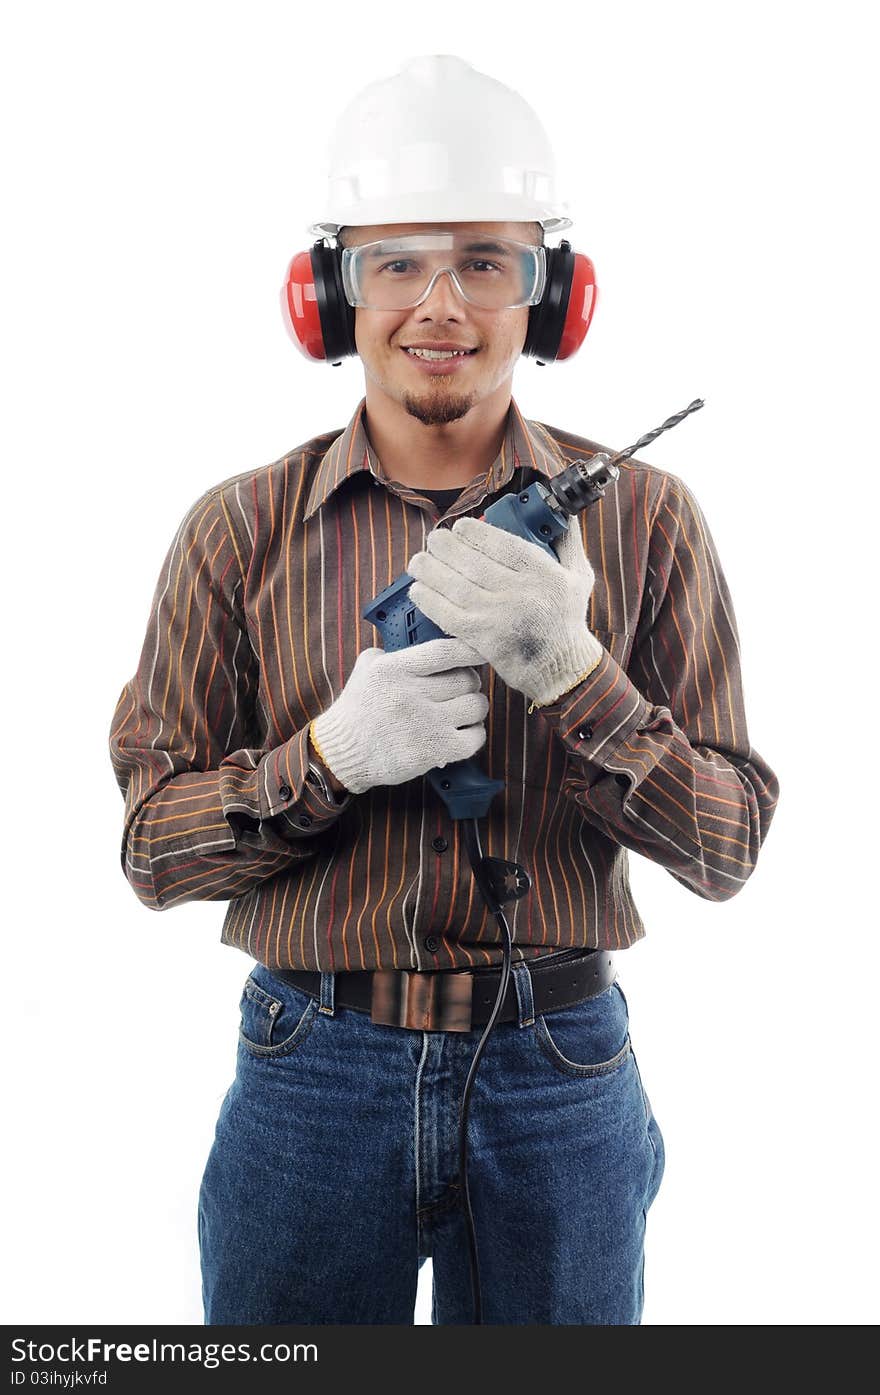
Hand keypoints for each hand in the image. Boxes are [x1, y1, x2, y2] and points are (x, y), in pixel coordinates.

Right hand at [310, 636, 489, 793]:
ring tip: (464, 709)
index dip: (470, 650)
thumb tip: (426, 645)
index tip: (481, 651)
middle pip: (467, 680)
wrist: (342, 752)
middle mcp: (411, 694)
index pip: (445, 651)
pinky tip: (463, 732)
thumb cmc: (358, 709)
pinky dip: (475, 733)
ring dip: (475, 707)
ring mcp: (426, 724)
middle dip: (470, 682)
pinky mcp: (434, 751)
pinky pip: (475, 737)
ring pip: (476, 707)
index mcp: (395, 669)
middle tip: (462, 688)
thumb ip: (394, 652)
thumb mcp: (366, 668)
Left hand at [407, 515, 603, 706]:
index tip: (459, 527)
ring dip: (431, 572)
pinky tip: (418, 590)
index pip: (504, 545)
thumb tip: (559, 509)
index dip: (475, 533)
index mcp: (544, 574)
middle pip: (474, 564)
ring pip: (457, 587)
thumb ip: (568, 541)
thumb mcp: (578, 576)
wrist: (561, 668)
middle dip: (445, 548)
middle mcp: (522, 594)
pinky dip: (430, 602)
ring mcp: (501, 618)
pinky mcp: (484, 639)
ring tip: (418, 562)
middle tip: (433, 539)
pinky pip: (449, 616)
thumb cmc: (567, 619)